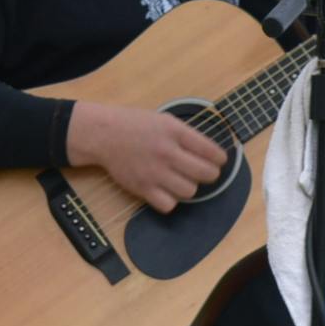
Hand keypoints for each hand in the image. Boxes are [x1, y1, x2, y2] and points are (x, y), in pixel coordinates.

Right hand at [67, 101, 226, 215]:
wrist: (105, 135)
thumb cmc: (136, 125)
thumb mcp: (166, 120)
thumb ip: (187, 135)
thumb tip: (210, 153)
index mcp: (176, 132)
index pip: (212, 151)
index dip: (220, 159)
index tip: (218, 160)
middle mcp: (168, 153)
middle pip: (206, 174)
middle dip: (210, 174)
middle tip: (204, 172)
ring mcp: (155, 172)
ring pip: (190, 191)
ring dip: (189, 187)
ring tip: (181, 179)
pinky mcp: (143, 188)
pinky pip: (168, 205)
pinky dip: (170, 200)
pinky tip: (166, 190)